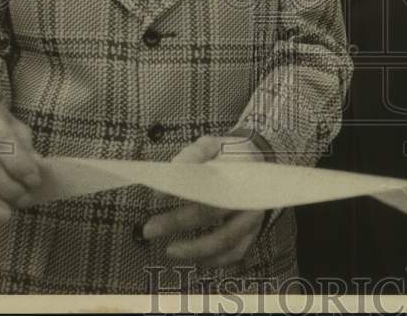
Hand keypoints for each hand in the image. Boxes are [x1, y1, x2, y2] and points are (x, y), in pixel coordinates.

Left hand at [142, 135, 265, 265]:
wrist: (257, 160)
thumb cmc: (228, 154)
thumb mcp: (210, 145)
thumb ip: (191, 156)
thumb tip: (167, 175)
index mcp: (237, 171)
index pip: (208, 183)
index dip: (182, 192)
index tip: (155, 198)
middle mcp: (248, 196)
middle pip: (212, 213)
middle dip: (177, 223)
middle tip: (149, 229)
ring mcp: (253, 217)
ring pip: (227, 241)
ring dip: (196, 250)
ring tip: (170, 250)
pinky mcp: (253, 232)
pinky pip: (236, 253)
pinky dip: (215, 260)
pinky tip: (195, 259)